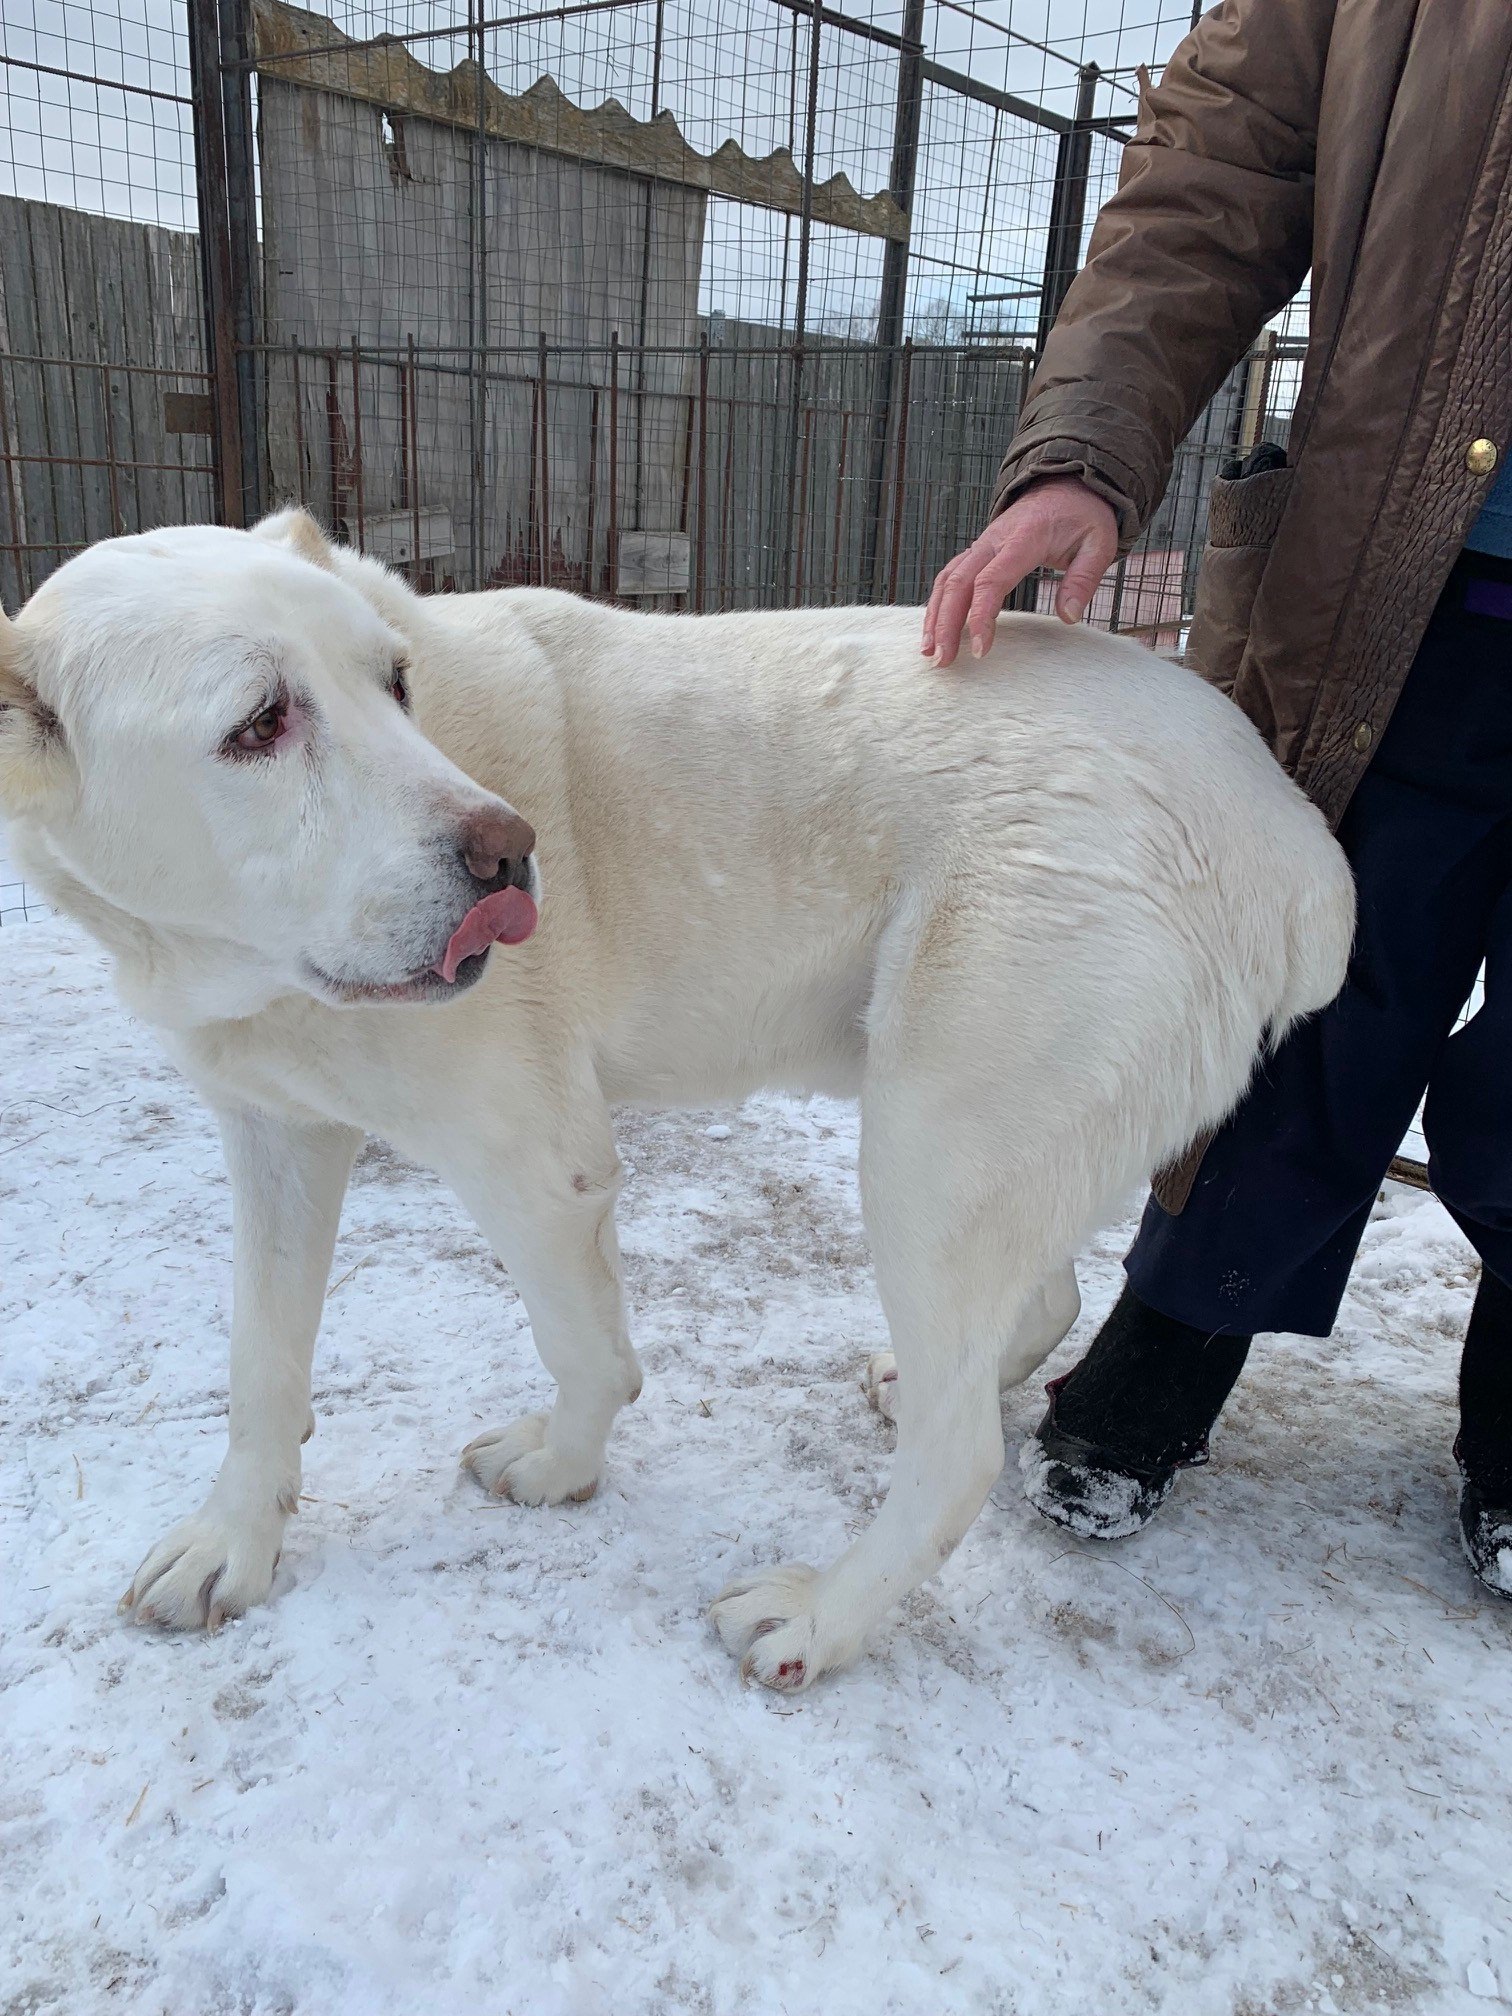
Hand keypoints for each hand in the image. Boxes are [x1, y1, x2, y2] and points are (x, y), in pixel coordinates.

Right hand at [921, 477, 1119, 666]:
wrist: (1066, 485)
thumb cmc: (1082, 516)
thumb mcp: (1099, 543)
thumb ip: (1084, 579)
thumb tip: (1069, 617)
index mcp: (1024, 538)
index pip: (991, 580)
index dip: (981, 616)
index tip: (980, 650)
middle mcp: (994, 540)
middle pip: (958, 583)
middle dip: (946, 624)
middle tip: (943, 660)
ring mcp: (982, 545)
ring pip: (947, 580)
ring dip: (935, 616)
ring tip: (931, 651)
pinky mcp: (978, 552)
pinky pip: (950, 577)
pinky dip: (939, 604)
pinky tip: (935, 629)